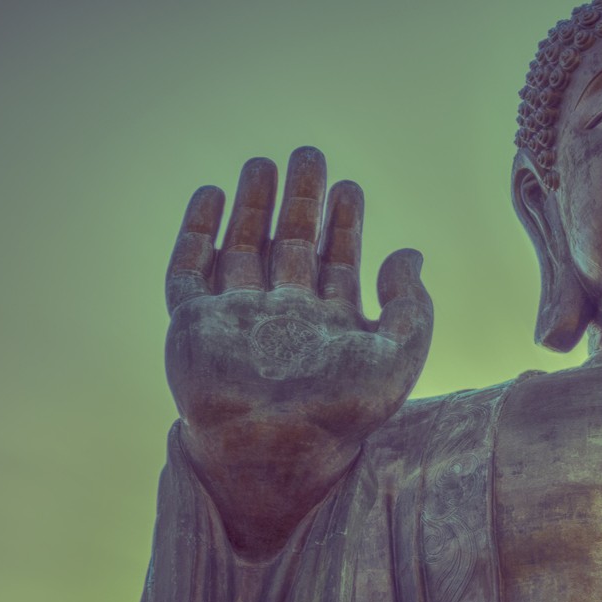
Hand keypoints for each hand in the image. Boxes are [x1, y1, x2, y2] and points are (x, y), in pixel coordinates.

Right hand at [164, 146, 431, 554]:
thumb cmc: (341, 412)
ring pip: (242, 249)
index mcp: (328, 326)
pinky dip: (195, 234)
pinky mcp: (193, 325)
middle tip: (308, 155)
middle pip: (289, 245)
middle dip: (299, 201)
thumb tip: (409, 253)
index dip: (344, 223)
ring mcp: (236, 319)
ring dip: (252, 207)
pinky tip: (210, 197)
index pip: (336, 261)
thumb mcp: (400, 357)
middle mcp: (282, 318)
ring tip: (262, 164)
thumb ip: (412, 305)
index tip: (349, 187)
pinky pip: (188, 272)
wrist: (276, 447)